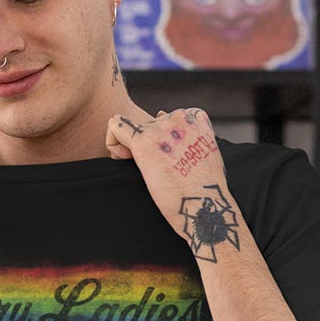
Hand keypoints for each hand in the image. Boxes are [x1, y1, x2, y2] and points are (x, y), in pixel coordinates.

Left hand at [106, 108, 238, 261]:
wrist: (203, 204)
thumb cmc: (204, 187)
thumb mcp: (206, 151)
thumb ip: (189, 135)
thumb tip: (161, 116)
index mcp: (195, 118)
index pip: (167, 116)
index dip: (160, 135)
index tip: (164, 154)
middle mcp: (178, 118)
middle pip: (148, 124)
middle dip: (145, 143)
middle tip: (154, 168)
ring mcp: (160, 129)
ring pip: (130, 126)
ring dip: (130, 146)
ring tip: (143, 169)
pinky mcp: (143, 142)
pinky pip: (115, 126)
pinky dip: (112, 142)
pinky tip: (123, 158)